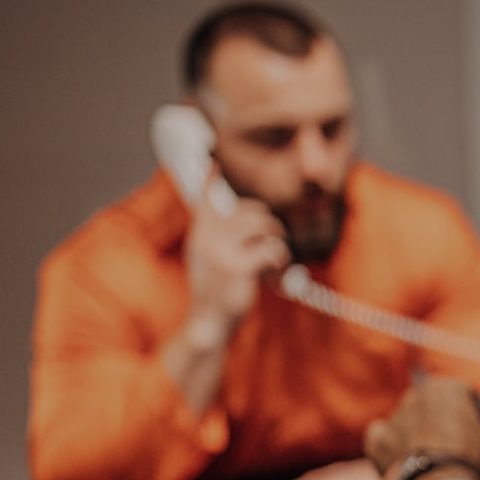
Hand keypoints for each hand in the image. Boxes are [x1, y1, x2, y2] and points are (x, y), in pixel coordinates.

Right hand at [184, 164, 288, 341]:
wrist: (208, 323)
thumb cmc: (216, 288)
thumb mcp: (209, 257)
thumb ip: (216, 232)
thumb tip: (219, 204)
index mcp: (201, 233)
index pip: (207, 198)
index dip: (212, 178)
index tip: (212, 156)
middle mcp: (207, 238)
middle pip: (250, 211)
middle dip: (268, 226)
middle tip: (269, 247)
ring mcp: (220, 251)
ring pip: (264, 225)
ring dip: (276, 241)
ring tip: (272, 261)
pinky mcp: (237, 267)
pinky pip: (272, 249)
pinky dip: (279, 261)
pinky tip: (273, 275)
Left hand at [365, 377, 479, 479]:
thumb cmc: (469, 463)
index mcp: (448, 388)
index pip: (463, 393)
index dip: (472, 411)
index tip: (476, 427)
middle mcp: (418, 395)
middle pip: (431, 403)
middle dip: (439, 418)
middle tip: (450, 443)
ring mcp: (395, 416)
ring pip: (407, 418)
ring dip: (415, 431)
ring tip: (427, 457)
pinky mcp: (377, 438)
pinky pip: (383, 435)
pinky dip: (390, 443)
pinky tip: (403, 458)